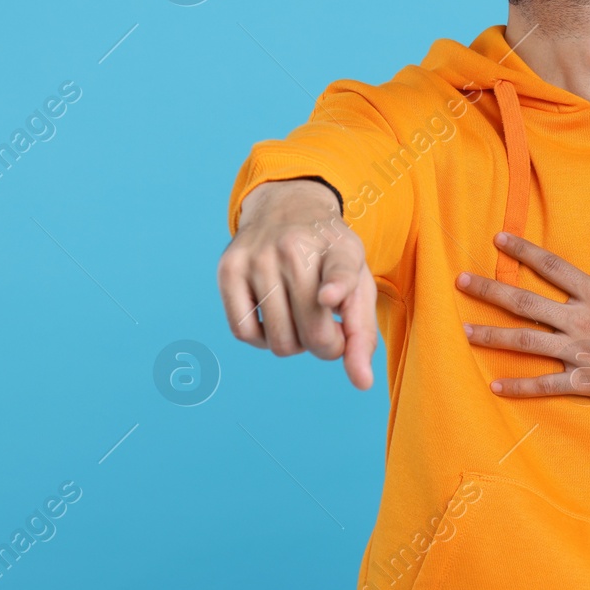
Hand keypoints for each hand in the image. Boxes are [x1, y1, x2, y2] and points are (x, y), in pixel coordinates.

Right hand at [217, 179, 376, 388]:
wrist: (288, 207)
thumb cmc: (329, 258)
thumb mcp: (358, 284)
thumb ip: (362, 334)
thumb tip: (362, 382)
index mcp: (339, 248)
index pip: (339, 270)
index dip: (336, 287)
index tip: (328, 295)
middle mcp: (294, 249)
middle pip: (311, 334)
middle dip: (324, 345)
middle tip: (327, 327)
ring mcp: (257, 257)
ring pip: (277, 340)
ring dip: (293, 344)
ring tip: (300, 317)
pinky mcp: (228, 268)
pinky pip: (243, 332)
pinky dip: (261, 339)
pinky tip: (273, 318)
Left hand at [456, 227, 589, 407]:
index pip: (550, 266)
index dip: (522, 251)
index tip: (497, 240)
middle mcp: (581, 321)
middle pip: (525, 303)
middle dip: (489, 291)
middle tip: (460, 282)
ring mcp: (581, 353)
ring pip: (526, 343)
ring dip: (492, 337)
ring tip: (465, 331)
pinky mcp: (586, 381)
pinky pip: (546, 385)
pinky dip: (520, 387)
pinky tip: (495, 386)